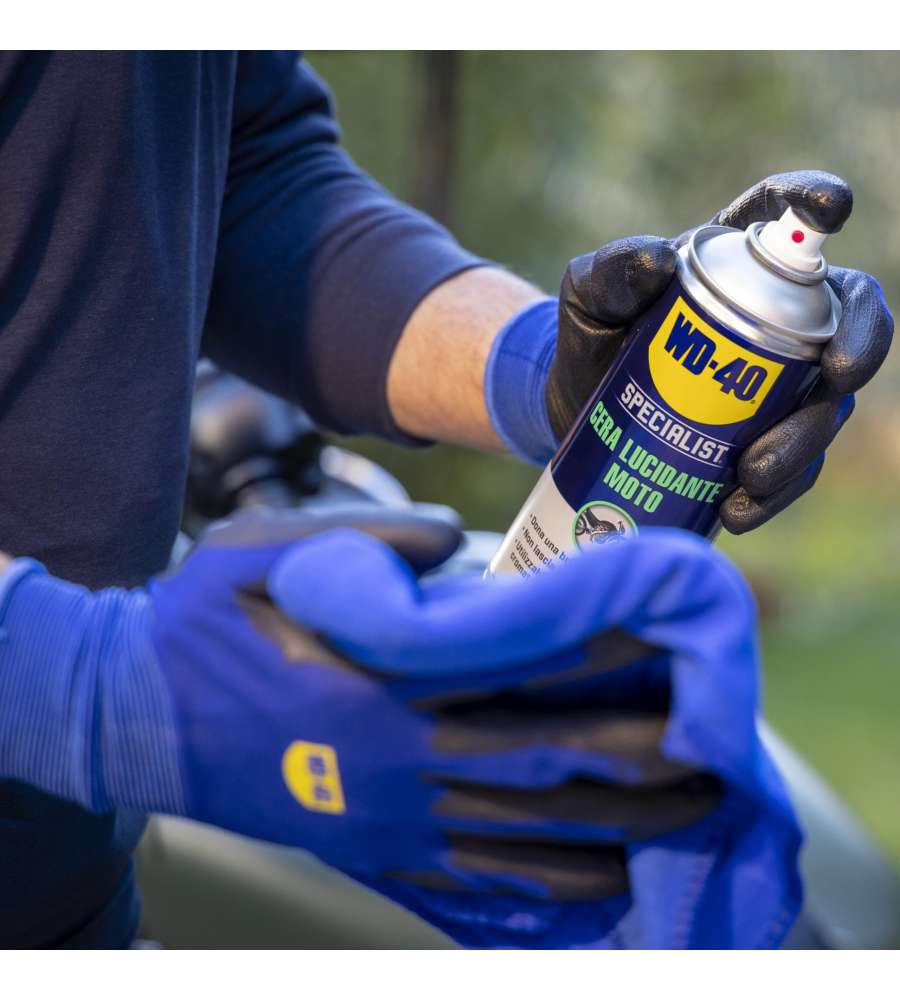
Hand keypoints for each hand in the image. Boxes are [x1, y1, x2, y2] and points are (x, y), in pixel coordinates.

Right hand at [0, 505, 746, 902]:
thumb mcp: (272, 549)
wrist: (133, 712)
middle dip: (639, 762)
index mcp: (390, 673)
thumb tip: (456, 540)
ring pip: (524, 835)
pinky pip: (471, 886)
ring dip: (611, 832)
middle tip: (712, 758)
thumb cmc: (202, 622)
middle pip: (547, 760)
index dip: (606, 659)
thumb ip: (373, 536)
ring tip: (679, 829)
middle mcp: (403, 752)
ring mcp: (389, 814)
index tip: (670, 654)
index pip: (524, 665)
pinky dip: (541, 891)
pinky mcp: (369, 854)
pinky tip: (590, 887)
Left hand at [546, 170, 892, 532]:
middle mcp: (774, 320)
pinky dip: (773, 494)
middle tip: (837, 376)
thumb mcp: (586, 298)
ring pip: (825, 408)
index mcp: (735, 264)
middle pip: (848, 317)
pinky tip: (738, 508)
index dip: (815, 205)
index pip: (786, 220)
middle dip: (861, 344)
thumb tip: (660, 259)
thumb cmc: (589, 336)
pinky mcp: (763, 443)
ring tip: (753, 472)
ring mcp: (777, 386)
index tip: (831, 208)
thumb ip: (610, 271)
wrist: (572, 408)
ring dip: (803, 442)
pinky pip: (791, 471)